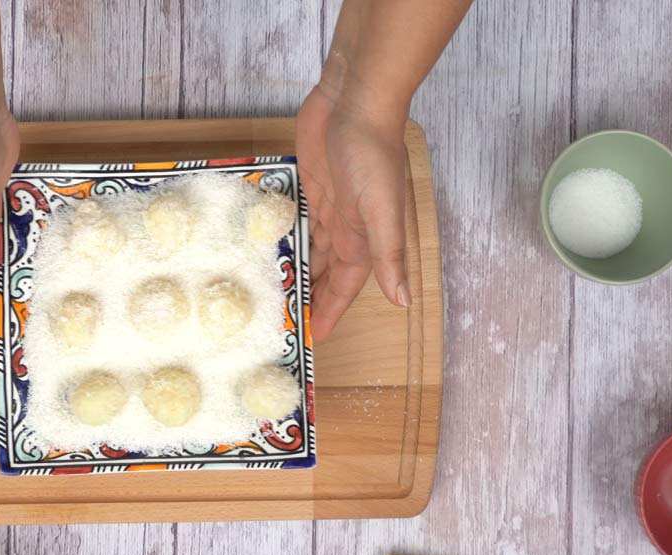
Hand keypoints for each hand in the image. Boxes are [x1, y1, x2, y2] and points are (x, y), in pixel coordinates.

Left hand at [296, 85, 409, 341]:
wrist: (354, 100)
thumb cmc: (371, 153)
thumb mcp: (381, 209)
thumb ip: (388, 254)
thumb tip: (403, 300)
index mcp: (363, 238)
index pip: (345, 287)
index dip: (331, 310)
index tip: (314, 336)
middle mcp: (345, 227)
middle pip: (326, 273)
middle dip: (311, 297)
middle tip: (286, 322)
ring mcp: (325, 206)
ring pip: (309, 251)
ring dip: (296, 270)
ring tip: (273, 294)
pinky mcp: (306, 186)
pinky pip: (295, 222)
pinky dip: (285, 238)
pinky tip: (268, 251)